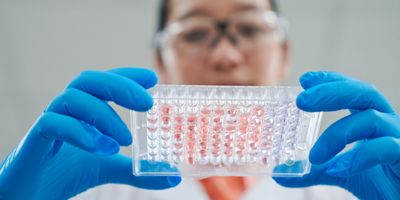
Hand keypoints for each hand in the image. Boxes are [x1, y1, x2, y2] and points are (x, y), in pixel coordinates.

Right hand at [0, 68, 180, 199]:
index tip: (153, 79)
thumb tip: (172, 178)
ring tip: (124, 139)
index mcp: (82, 109)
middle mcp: (65, 109)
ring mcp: (48, 121)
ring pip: (72, 99)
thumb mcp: (107, 167)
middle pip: (88, 80)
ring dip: (103, 116)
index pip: (104, 82)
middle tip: (147, 103)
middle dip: (119, 86)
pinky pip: (53, 123)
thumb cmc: (66, 172)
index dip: (127, 76)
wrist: (31, 195)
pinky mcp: (34, 139)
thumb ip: (136, 170)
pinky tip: (103, 149)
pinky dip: (81, 133)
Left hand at [273, 71, 399, 198]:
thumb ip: (314, 169)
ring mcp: (399, 137)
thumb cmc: (379, 180)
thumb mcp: (340, 171)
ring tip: (315, 156)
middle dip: (331, 92)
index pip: (351, 89)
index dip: (330, 81)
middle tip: (301, 101)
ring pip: (371, 119)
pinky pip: (386, 148)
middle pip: (364, 93)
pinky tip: (337, 168)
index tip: (304, 79)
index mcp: (371, 118)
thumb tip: (281, 173)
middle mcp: (387, 122)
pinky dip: (359, 157)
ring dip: (337, 135)